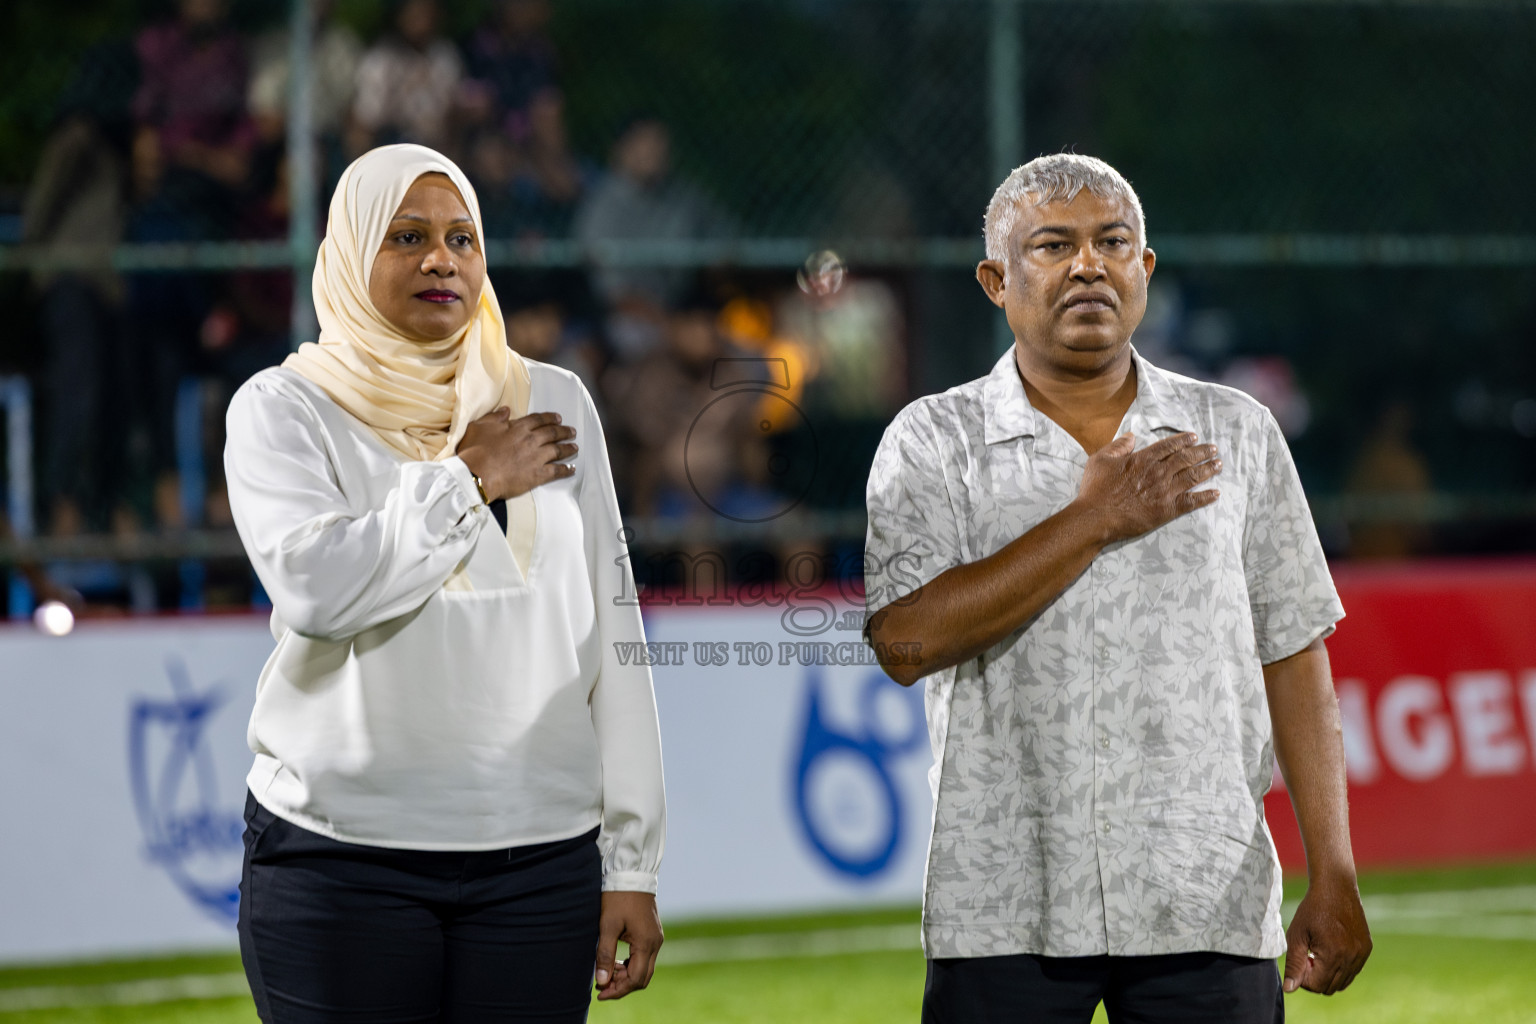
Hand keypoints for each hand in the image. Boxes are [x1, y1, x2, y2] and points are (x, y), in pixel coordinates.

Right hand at [455, 408, 576, 500]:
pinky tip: (572, 469)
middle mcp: (530, 440)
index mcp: (518, 427)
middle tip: (572, 431)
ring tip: (575, 447)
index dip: (550, 418)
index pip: (538, 419)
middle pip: (552, 433)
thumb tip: (506, 410)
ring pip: (558, 450)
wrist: (476, 475)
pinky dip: (566, 470)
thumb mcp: (480, 427)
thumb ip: (494, 417)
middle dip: (564, 431)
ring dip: (568, 448)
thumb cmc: (474, 451)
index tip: (558, 418)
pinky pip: (557, 471)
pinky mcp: (537, 475)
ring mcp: (536, 457)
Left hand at [594, 891, 662, 1000]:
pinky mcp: (652, 933)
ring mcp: (656, 938)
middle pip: (642, 978)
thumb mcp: (607, 926)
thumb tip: (602, 980)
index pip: (635, 979)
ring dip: (626, 975)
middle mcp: (656, 943)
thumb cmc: (618, 897)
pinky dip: (631, 964)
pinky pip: (645, 957)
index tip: (599, 992)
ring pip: (644, 969)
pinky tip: (616, 961)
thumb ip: (605, 954)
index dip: (617, 990)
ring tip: (606, 972)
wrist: (631, 874)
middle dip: (622, 986)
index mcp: (646, 943)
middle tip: (601, 984)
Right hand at [1073, 432, 1220, 542]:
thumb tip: (1131, 436)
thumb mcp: (1100, 460)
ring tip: (1218, 465)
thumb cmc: (1096, 489)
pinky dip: (1206, 497)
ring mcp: (1165, 491)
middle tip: (1213, 449)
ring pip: (1193, 477)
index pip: (1169, 445)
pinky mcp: (1167, 510)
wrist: (1096, 517)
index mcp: (1143, 459)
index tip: (1194, 437)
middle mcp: (1158, 472)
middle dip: (1202, 452)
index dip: (1184, 440)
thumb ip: (1118, 446)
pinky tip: (1216, 493)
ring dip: (1208, 469)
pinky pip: (1192, 502)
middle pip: (1186, 458)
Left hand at [1283, 875, 1371, 994]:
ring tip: (1318, 953)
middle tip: (1308, 957)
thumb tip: (1289, 989)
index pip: (1316, 986)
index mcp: (1333, 955)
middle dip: (1315, 978)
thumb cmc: (1312, 910)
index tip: (1300, 960)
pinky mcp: (1367, 949)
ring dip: (1328, 975)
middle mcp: (1351, 958)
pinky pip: (1353, 971)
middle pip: (1330, 988)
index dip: (1303, 978)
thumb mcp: (1297, 935)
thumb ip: (1294, 964)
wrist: (1336, 887)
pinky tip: (1330, 949)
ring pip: (1343, 982)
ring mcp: (1362, 954)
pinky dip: (1341, 968)